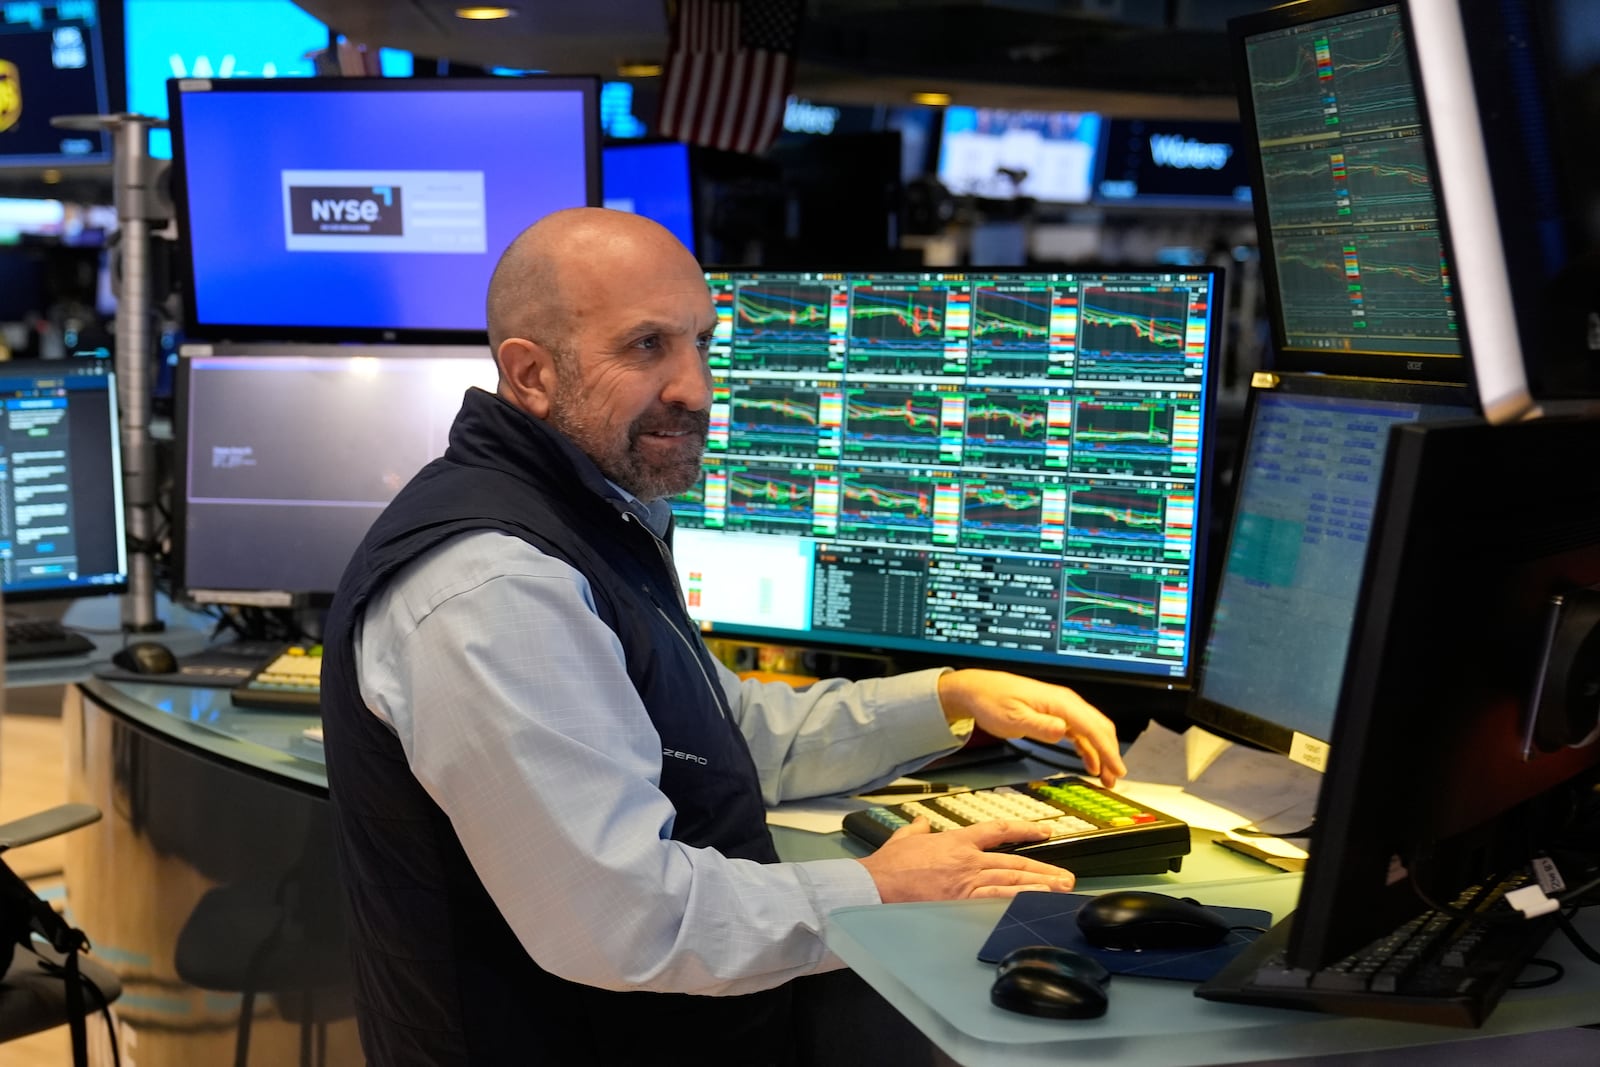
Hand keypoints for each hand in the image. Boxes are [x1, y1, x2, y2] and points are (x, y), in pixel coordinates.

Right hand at [856, 817, 1076, 902]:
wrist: (877, 885)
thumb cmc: (888, 866)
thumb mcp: (903, 839)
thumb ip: (916, 829)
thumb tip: (921, 822)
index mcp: (956, 841)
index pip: (996, 831)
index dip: (1022, 830)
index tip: (1042, 833)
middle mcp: (968, 860)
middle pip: (1014, 862)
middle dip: (1043, 869)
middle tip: (1066, 877)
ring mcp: (967, 882)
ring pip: (1012, 881)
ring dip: (1040, 886)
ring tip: (1061, 890)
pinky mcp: (962, 902)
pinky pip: (998, 901)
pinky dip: (1018, 901)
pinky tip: (1035, 904)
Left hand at [937, 669, 1126, 786]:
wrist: (979, 689)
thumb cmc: (993, 700)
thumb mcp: (1013, 717)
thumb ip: (1039, 726)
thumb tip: (1063, 731)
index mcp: (1059, 702)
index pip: (1092, 728)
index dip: (1108, 750)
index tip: (1118, 768)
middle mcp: (1066, 703)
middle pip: (1099, 728)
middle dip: (1110, 754)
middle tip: (1115, 778)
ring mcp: (1062, 709)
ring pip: (1092, 731)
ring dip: (1102, 753)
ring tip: (1106, 777)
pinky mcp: (1056, 716)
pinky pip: (1080, 733)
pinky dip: (1089, 749)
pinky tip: (1090, 764)